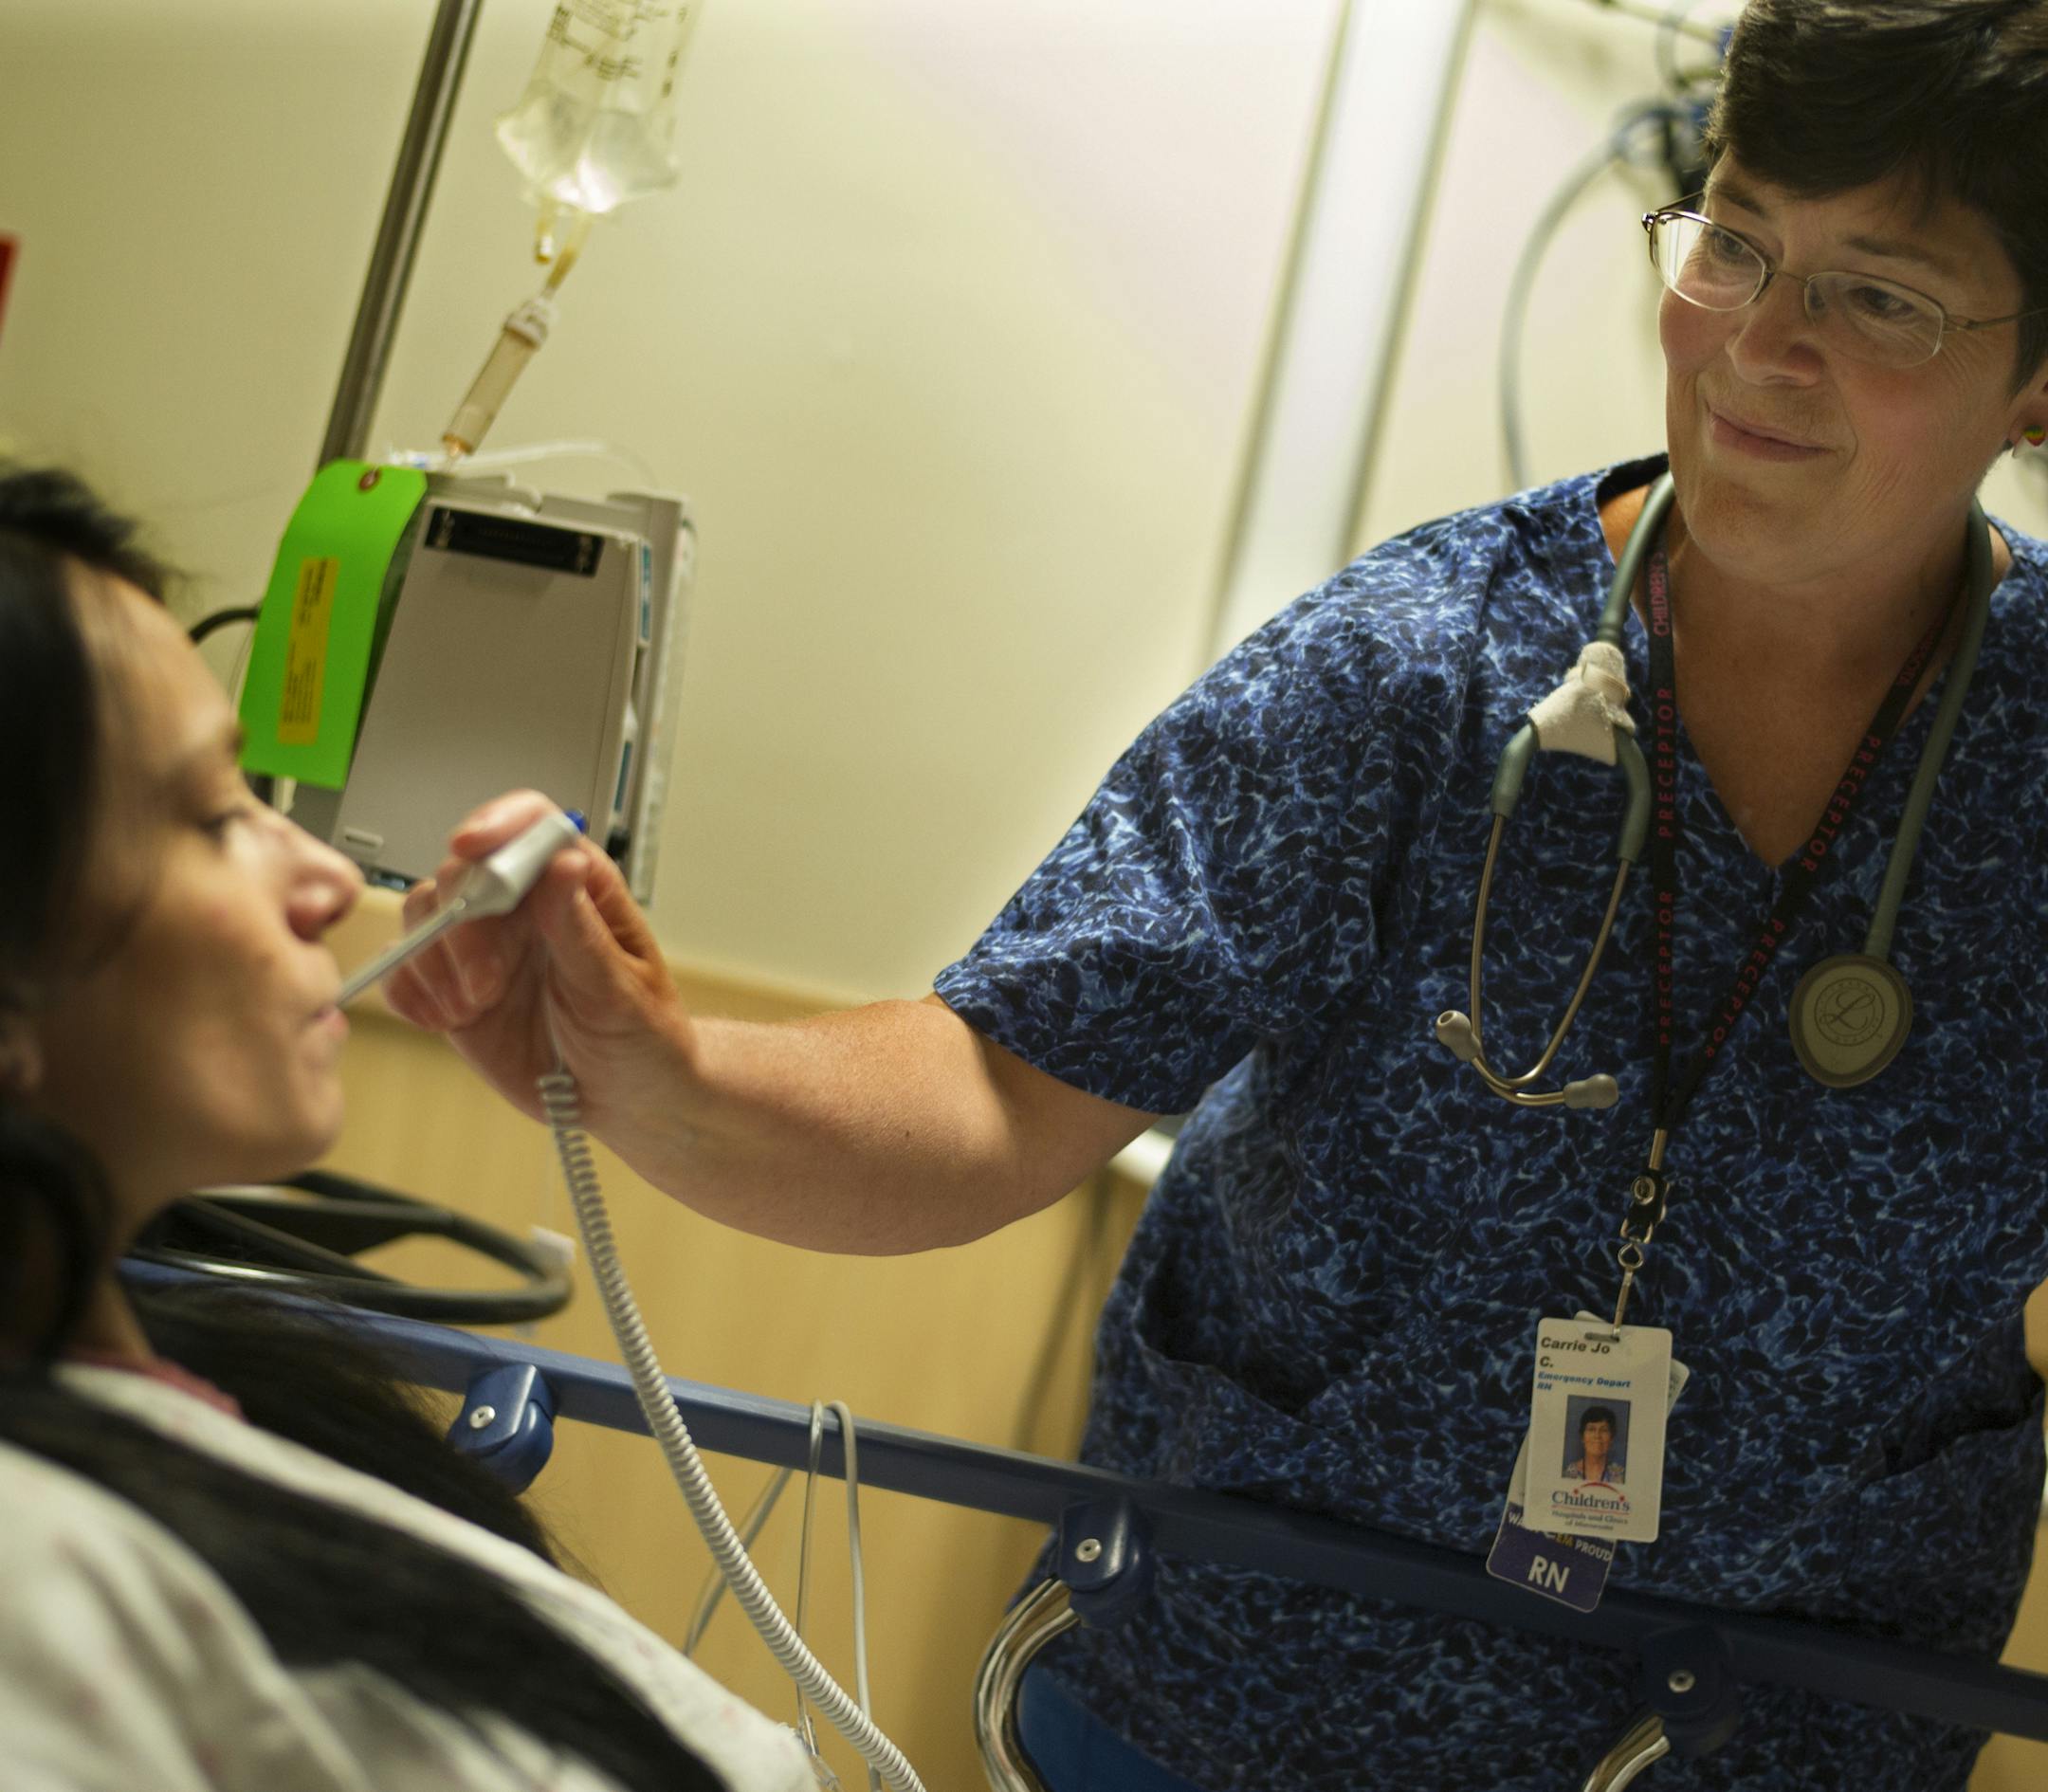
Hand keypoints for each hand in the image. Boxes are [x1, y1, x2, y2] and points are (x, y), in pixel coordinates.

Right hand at [380, 791, 694, 1132]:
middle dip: (463, 922)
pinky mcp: (454, 988)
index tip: (470, 846)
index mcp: (577, 888)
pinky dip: (411, 992)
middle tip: (485, 982)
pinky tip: (445, 1021)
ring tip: (472, 1008)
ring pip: (425, 914)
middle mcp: (525, 906)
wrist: (624, 1099)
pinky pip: (407, 970)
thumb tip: (561, 864)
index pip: (532, 827)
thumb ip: (582, 931)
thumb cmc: (641, 1037)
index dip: (497, 825)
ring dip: (435, 960)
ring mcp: (484, 946)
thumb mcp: (620, 990)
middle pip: (463, 871)